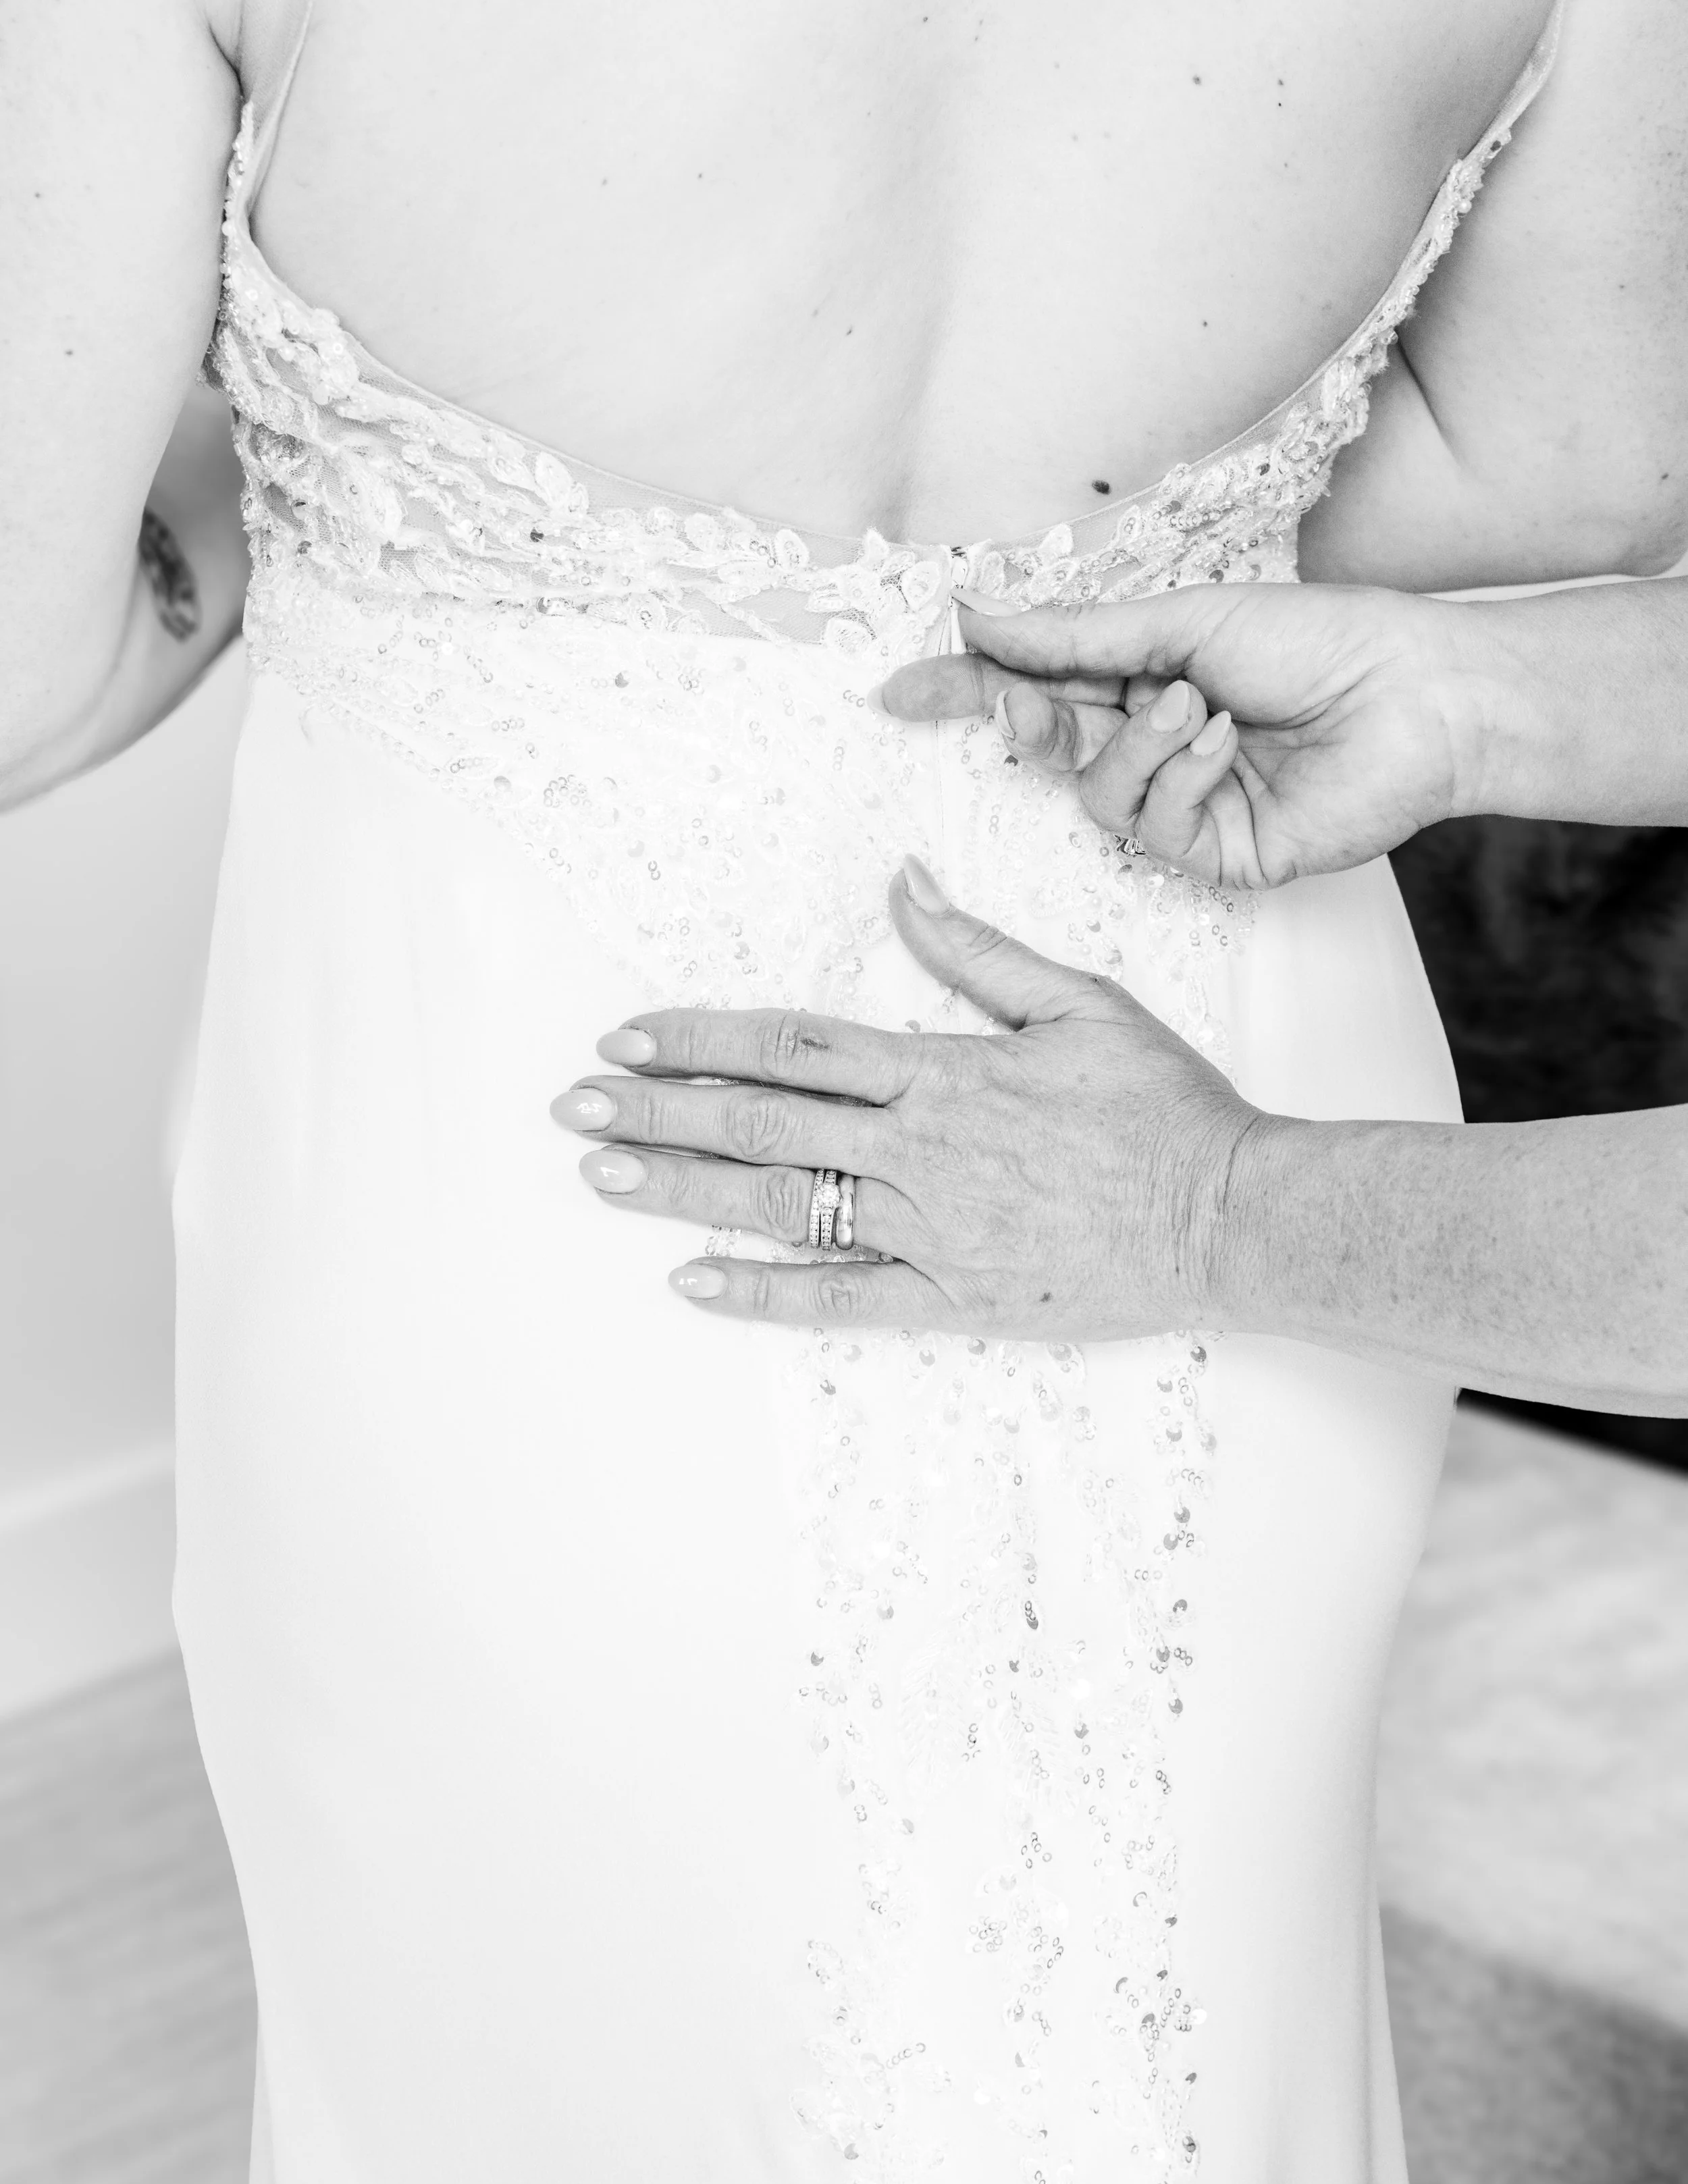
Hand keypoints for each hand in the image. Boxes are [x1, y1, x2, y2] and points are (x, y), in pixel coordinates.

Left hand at [551, 859, 1255, 1336]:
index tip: (627, 1037)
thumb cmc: (1164, 1107)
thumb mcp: (1078, 1001)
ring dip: (683, 1188)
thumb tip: (902, 885)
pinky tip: (692, 1283)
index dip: (700, 1038)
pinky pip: (840, 1298)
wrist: (1234, 1216)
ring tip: (601, 1175)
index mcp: (945, 1070)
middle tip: (575, 1106)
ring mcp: (932, 1227)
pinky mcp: (954, 1295)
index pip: (792, 1046)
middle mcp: (922, 1148)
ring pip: (783, 1203)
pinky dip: (763, 1292)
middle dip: (659, 1110)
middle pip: (762, 1121)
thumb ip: (977, 951)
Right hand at [881, 581, 1479, 888]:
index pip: (1030, 688)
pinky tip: (1230, 744)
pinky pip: (1152, 826)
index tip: (896, 690)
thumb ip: (1074, 633)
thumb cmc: (1321, 642)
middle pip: (1045, 745)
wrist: (1418, 696)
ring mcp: (1181, 804)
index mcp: (1141, 679)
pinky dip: (1182, 777)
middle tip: (1013, 702)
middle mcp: (1152, 744)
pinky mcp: (1214, 854)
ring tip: (1201, 707)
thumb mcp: (1183, 620)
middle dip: (1025, 722)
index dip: (963, 689)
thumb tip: (977, 610)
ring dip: (1137, 745)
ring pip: (1094, 794)